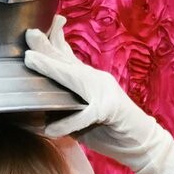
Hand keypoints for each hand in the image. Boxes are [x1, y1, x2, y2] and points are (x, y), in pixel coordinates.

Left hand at [23, 15, 167, 171]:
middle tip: (29, 33)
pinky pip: (84, 114)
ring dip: (51, 68)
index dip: (53, 39)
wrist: (143, 144)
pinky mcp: (111, 109)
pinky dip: (67, 122)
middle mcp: (96, 80)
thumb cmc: (112, 131)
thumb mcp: (84, 117)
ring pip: (74, 78)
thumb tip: (41, 109)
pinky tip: (50, 129)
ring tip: (31, 60)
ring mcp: (105, 92)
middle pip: (67, 61)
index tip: (35, 29)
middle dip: (46, 47)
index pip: (67, 56)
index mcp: (88, 79)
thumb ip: (65, 109)